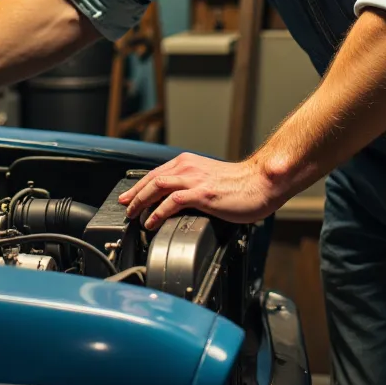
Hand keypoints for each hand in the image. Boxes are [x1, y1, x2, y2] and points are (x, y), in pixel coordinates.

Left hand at [118, 152, 283, 230]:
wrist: (261, 183)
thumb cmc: (241, 184)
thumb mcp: (210, 178)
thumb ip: (193, 184)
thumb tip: (178, 198)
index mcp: (189, 162)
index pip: (156, 172)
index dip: (139, 185)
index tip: (129, 196)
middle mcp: (189, 167)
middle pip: (152, 178)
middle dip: (134, 193)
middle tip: (124, 206)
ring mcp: (194, 180)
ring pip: (157, 187)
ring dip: (140, 201)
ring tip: (133, 215)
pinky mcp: (201, 194)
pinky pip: (171, 202)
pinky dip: (157, 212)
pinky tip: (152, 222)